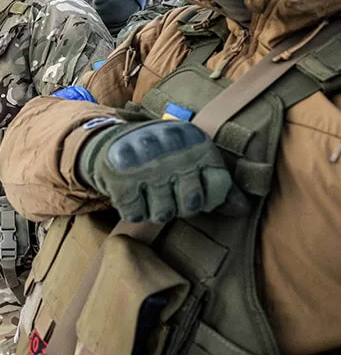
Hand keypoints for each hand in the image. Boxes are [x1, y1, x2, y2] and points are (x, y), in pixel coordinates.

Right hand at [79, 119, 231, 223]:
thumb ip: (216, 183)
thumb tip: (242, 210)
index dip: (209, 197)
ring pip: (163, 213)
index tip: (194, 190)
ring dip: (154, 210)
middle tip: (167, 192)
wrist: (111, 142)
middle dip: (179, 206)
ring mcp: (145, 163)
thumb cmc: (161, 157)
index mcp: (195, 140)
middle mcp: (172, 149)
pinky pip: (135, 213)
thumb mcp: (191, 160)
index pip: (220, 184)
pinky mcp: (120, 176)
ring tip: (148, 193)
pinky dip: (133, 211)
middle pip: (191, 204)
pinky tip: (132, 196)